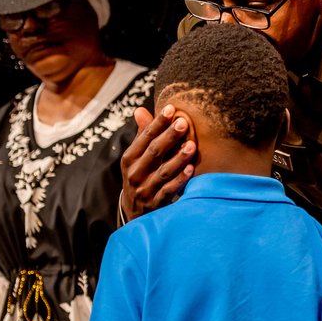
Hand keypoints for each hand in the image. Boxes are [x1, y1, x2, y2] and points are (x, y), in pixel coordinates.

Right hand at [119, 104, 195, 220]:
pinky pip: (170, 190)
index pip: (144, 137)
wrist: (135, 211)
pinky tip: (191, 169)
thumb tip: (140, 110)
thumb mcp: (136, 157)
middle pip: (154, 152)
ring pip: (163, 171)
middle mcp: (135, 173)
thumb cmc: (140, 175)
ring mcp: (145, 189)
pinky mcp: (156, 202)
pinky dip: (180, 179)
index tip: (171, 108)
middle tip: (184, 122)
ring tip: (192, 145)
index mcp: (129, 158)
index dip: (157, 123)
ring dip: (178, 158)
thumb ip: (142, 135)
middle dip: (169, 136)